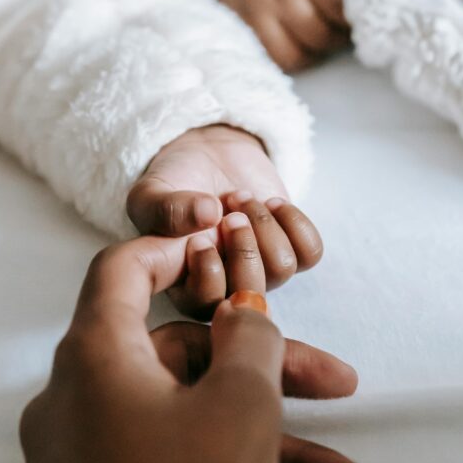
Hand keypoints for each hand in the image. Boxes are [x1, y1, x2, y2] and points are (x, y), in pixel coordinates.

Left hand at [20, 236, 385, 462]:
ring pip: (194, 430)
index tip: (220, 246)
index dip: (174, 248)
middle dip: (273, 380)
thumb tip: (241, 312)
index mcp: (94, 359)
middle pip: (184, 362)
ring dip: (276, 456)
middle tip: (342, 389)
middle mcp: (79, 402)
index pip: (120, 272)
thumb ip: (250, 341)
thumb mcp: (240, 409)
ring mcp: (88, 461)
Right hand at [127, 124, 322, 313]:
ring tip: (242, 198)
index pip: (206, 306)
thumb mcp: (152, 193)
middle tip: (229, 214)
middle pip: (251, 294)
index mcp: (186, 286)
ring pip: (282, 269)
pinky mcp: (290, 249)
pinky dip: (294, 221)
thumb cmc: (175, 182)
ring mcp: (262, 270)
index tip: (199, 237)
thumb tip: (208, 215)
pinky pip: (310, 252)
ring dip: (265, 225)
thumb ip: (166, 208)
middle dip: (244, 248)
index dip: (209, 273)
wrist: (209, 155)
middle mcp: (227, 286)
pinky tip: (272, 203)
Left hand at [197, 0, 349, 72]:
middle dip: (326, 45)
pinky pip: (340, 4)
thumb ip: (242, 4)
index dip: (303, 56)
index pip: (279, 58)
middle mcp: (261, 7)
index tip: (315, 45)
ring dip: (343, 29)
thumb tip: (267, 26)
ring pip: (326, 33)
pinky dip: (352, 7)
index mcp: (237, 11)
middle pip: (306, 50)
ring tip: (350, 16)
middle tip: (339, 30)